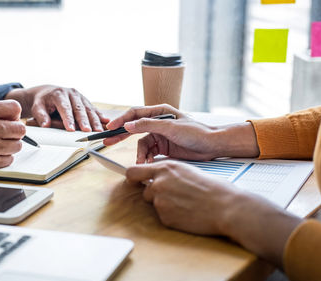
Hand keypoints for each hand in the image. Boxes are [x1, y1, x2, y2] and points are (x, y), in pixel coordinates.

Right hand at [0, 100, 24, 177]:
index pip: (15, 108)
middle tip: (6, 134)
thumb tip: (12, 116)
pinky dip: (3, 158)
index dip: (15, 115)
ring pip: (17, 145)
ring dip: (10, 146)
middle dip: (15, 132)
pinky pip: (9, 159)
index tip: (10, 120)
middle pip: (21, 129)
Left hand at [6, 85, 109, 131]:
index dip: (68, 119)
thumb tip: (46, 125)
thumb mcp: (37, 108)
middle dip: (84, 121)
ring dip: (94, 120)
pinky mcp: (84, 100)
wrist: (47, 93)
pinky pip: (93, 108)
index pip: (64, 108)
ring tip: (98, 131)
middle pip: (79, 108)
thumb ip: (41, 116)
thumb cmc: (42, 101)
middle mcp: (71, 93)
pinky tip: (106, 122)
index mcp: (59, 94)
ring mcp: (79, 96)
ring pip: (88, 109)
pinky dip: (99, 116)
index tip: (70, 129)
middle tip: (87, 131)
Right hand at [104, 104, 258, 162]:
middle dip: (121, 135)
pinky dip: (145, 158)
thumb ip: (149, 125)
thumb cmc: (197, 132)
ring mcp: (160, 135)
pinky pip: (148, 152)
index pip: (135, 113)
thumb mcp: (171, 127)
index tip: (111, 127)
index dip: (121, 120)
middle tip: (107, 141)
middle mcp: (158, 122)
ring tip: (139, 161)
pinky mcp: (163, 147)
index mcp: (160, 112)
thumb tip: (129, 124)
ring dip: (138, 153)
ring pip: (141, 144)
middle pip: (134, 128)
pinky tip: (146, 163)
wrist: (212, 146)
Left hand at [126, 160, 301, 266]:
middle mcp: (158, 183)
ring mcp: (160, 201)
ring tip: (186, 204)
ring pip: (154, 204)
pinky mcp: (165, 217)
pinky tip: (188, 213)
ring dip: (165, 205)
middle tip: (175, 197)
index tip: (134, 181)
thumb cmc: (214, 188)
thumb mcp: (188, 171)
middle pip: (144, 190)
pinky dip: (173, 216)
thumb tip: (157, 178)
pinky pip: (163, 216)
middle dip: (155, 194)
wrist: (227, 207)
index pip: (133, 171)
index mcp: (165, 168)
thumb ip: (169, 173)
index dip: (132, 178)